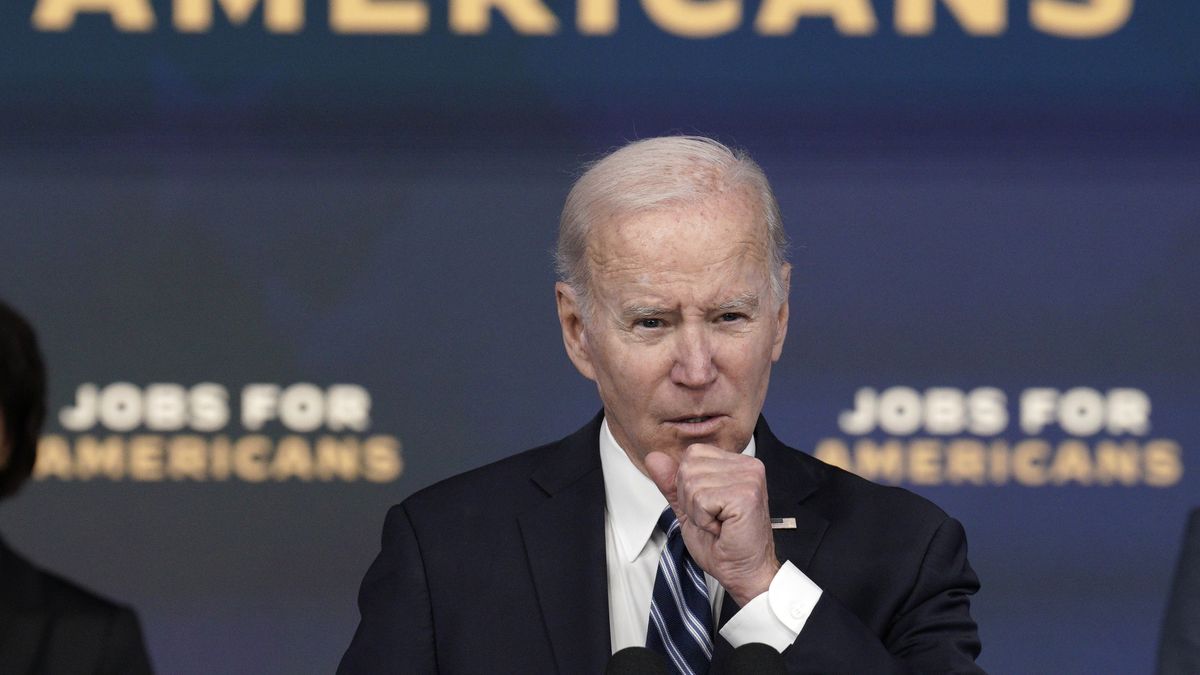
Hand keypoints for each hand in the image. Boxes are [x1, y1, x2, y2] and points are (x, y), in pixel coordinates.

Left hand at [645, 444, 780, 606]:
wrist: (743, 572)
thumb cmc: (723, 544)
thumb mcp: (688, 508)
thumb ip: (672, 482)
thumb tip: (653, 458)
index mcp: (736, 463)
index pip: (692, 454)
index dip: (688, 485)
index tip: (709, 507)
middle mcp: (747, 465)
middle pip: (688, 467)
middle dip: (690, 500)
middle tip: (714, 519)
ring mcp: (749, 477)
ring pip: (692, 483)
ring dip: (698, 512)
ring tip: (719, 524)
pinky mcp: (746, 494)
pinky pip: (701, 500)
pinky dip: (704, 520)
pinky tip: (723, 528)